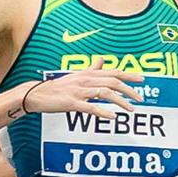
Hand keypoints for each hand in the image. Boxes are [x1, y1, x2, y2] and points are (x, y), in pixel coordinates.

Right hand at [17, 68, 142, 120]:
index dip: (129, 75)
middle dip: (129, 90)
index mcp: (88, 74)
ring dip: (120, 102)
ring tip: (130, 110)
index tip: (142, 80)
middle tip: (140, 99)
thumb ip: (91, 69)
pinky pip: (90, 107)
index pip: (113, 72)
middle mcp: (85, 80)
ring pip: (105, 94)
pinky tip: (112, 116)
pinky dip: (103, 112)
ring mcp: (78, 91)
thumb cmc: (57, 87)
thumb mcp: (76, 76)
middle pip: (113, 82)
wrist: (36, 94)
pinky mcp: (71, 103)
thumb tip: (102, 60)